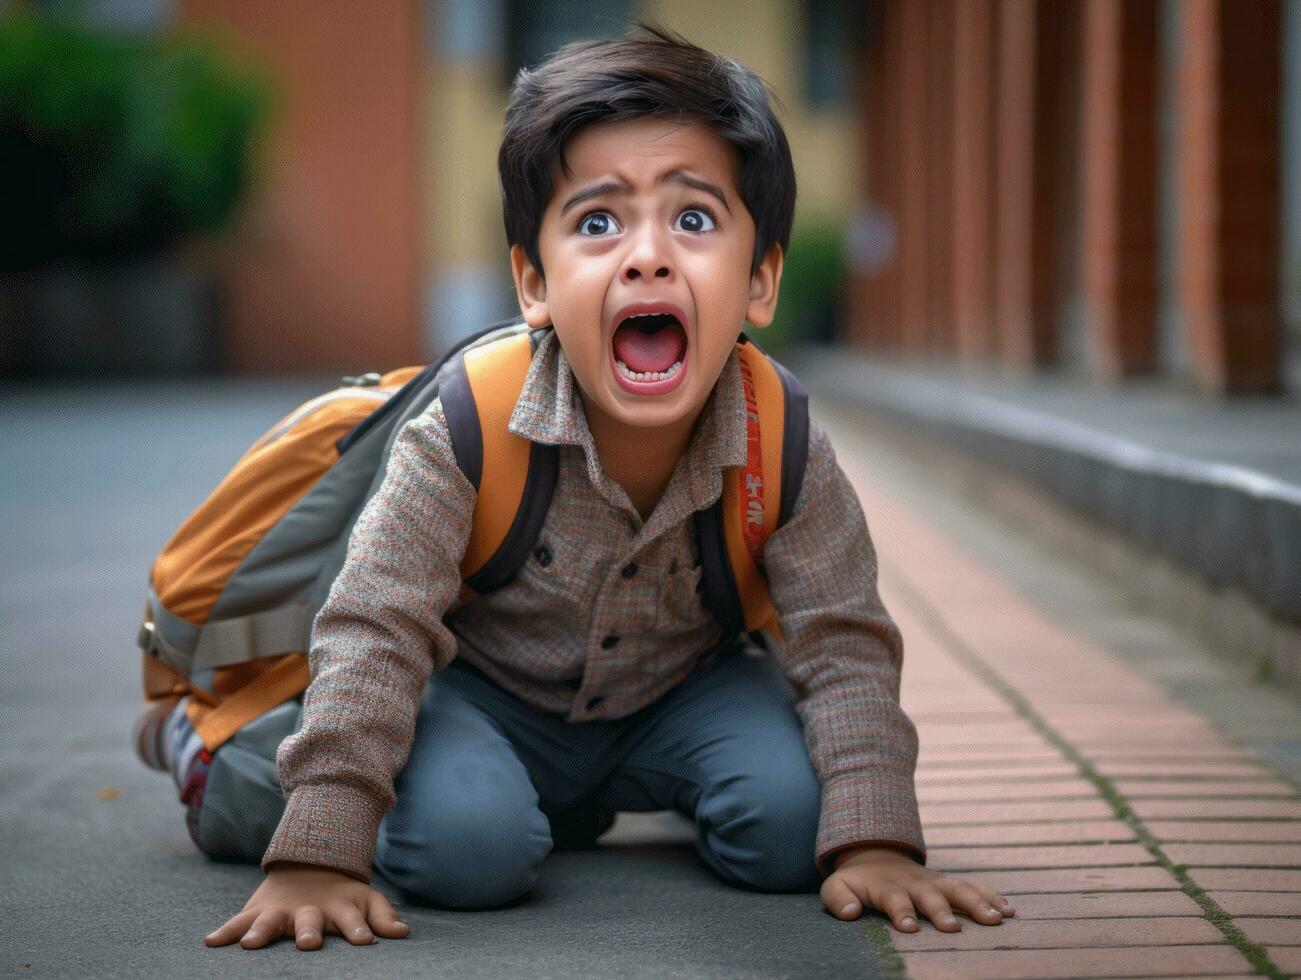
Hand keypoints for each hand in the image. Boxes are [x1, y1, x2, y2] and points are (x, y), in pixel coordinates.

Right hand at [205, 861, 409, 950]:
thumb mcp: (366, 900)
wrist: (309, 863)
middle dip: (308, 933)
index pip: (352, 921)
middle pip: (309, 923)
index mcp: (338, 909)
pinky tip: (210, 942)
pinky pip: (238, 922)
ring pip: (269, 922)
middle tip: (308, 943)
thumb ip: (382, 917)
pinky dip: (225, 931)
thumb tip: (403, 933)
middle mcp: (309, 911)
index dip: (359, 930)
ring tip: (249, 945)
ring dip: (261, 932)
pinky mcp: (258, 911)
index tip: (365, 942)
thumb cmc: (342, 894)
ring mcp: (281, 911)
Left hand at [820, 845, 1014, 932]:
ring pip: (958, 889)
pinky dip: (992, 895)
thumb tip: (851, 913)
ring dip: (977, 902)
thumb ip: (839, 899)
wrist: (875, 856)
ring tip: (996, 919)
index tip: (909, 927)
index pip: (894, 899)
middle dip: (942, 910)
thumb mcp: (836, 887)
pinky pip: (973, 886)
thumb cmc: (856, 881)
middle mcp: (915, 884)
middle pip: (931, 895)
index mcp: (887, 887)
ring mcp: (935, 882)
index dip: (901, 912)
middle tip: (953, 928)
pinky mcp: (949, 884)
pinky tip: (1011, 910)